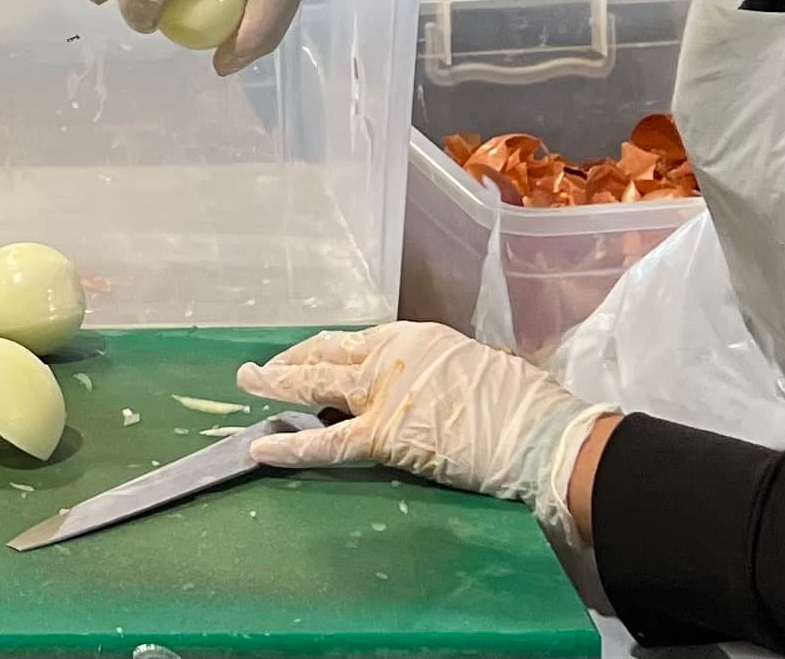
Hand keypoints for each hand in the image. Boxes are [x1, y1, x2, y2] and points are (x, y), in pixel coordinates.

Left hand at [236, 321, 614, 547]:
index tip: (306, 356)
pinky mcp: (382, 434)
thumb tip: (434, 387)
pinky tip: (261, 447)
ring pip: (314, 385)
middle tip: (258, 368)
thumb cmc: (522, 404)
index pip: (355, 343)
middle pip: (326, 355)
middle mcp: (390, 356)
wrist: (538, 432)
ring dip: (274, 384)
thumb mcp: (475, 367)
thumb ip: (441, 373)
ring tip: (246, 385)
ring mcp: (382, 393)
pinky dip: (290, 444)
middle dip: (288, 361)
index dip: (324, 351)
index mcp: (416, 338)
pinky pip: (326, 441)